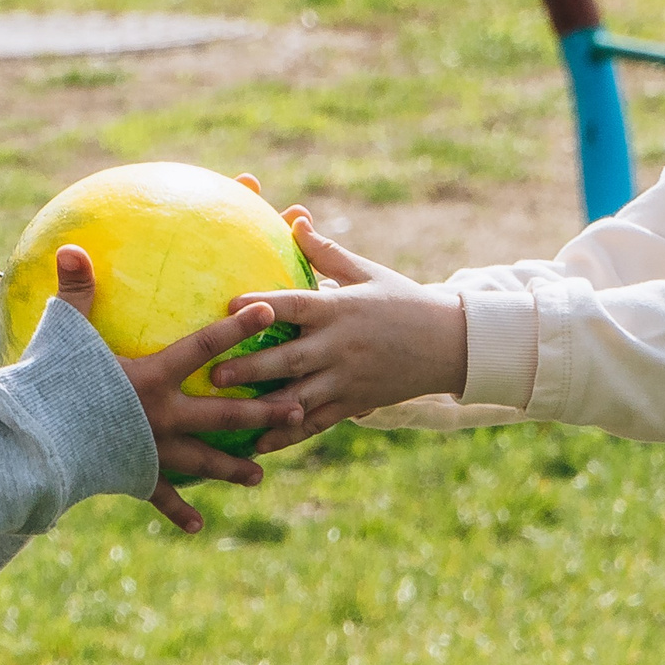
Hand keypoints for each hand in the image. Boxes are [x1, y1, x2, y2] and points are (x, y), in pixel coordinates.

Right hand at [53, 245, 303, 534]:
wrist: (37, 447)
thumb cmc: (49, 386)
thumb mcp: (63, 334)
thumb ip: (75, 291)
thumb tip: (72, 244)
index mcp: (154, 378)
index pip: (205, 346)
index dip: (237, 327)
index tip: (270, 312)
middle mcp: (164, 416)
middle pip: (223, 415)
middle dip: (262, 413)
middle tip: (297, 410)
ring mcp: (152, 451)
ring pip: (203, 461)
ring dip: (233, 468)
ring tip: (261, 474)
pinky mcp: (134, 477)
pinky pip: (161, 497)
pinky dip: (179, 512)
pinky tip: (199, 526)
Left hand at [217, 214, 466, 447]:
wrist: (450, 343)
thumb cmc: (403, 300)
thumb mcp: (367, 272)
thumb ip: (326, 252)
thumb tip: (294, 219)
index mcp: (340, 308)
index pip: (296, 304)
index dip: (263, 305)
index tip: (229, 305)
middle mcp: (340, 345)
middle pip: (290, 358)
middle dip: (251, 367)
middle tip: (214, 373)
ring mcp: (347, 378)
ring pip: (300, 397)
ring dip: (263, 407)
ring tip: (228, 412)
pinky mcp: (355, 402)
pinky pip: (317, 422)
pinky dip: (287, 435)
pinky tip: (259, 444)